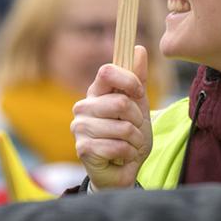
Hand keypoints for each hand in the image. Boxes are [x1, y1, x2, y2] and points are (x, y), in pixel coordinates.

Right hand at [72, 45, 150, 188]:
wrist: (123, 171)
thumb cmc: (129, 136)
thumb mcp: (139, 106)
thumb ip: (138, 78)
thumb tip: (138, 49)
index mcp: (96, 92)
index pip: (107, 71)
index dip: (129, 80)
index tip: (139, 93)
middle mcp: (83, 106)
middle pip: (120, 102)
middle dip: (137, 119)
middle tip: (134, 129)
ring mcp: (80, 128)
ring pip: (123, 127)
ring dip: (135, 139)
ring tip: (128, 144)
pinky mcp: (83, 148)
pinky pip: (117, 146)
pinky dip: (128, 153)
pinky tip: (122, 157)